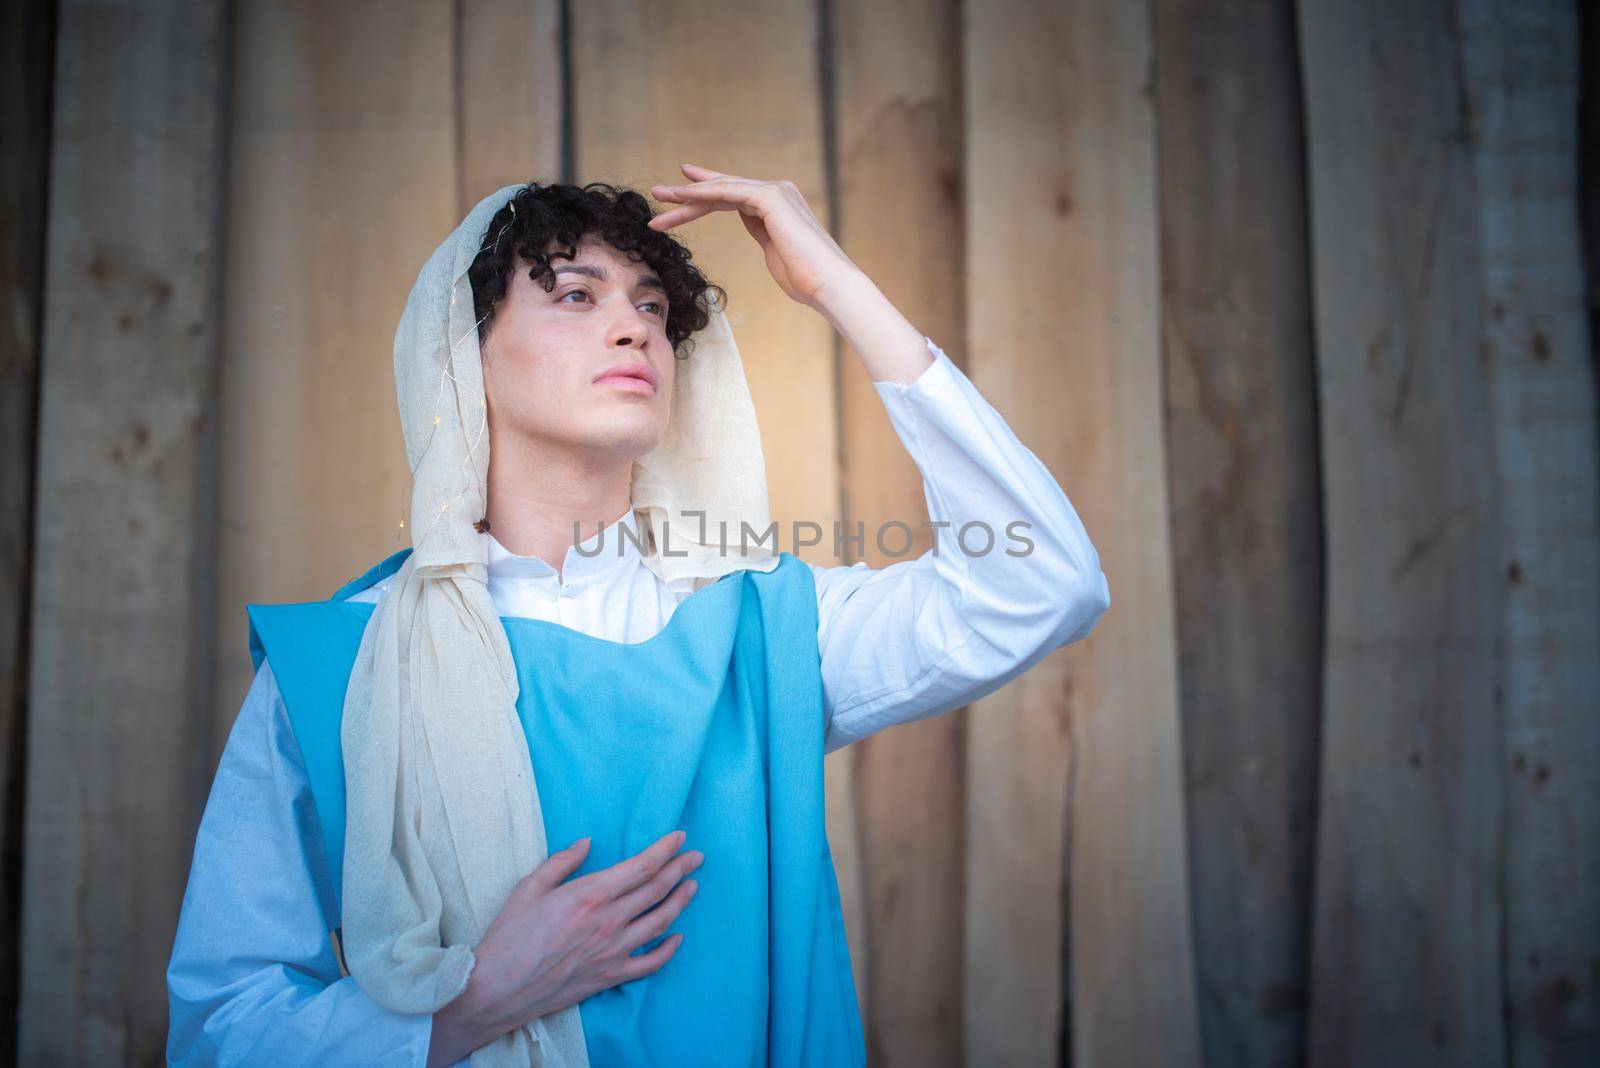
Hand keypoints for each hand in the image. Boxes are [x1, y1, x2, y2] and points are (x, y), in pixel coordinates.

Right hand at [426, 830, 703, 1065]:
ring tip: (693, 887)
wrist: (498, 987)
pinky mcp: (610, 976)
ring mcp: (613, 950)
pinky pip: (650, 963)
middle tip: (696, 857)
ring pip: (660, 922)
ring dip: (681, 902)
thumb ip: (562, 862)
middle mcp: (608, 921)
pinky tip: (677, 938)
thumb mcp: (529, 887)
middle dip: (681, 869)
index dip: (665, 850)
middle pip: (657, 890)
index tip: (680, 838)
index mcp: (590, 894)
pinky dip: (668, 950)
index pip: (641, 866)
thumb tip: (587, 843)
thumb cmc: (509, 936)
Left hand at [648, 163, 862, 309]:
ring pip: (721, 188)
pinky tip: (681, 198)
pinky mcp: (771, 198)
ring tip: (659, 198)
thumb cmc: (806, 280)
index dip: (704, 194)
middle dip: (688, 193)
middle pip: (722, 189)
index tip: (679, 194)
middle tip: (658, 194)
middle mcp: (777, 192)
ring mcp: (775, 192)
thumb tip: (757, 229)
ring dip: (687, 194)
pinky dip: (703, 193)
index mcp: (778, 205)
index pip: (732, 195)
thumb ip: (765, 234)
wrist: (828, 285)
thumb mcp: (777, 253)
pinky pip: (728, 192)